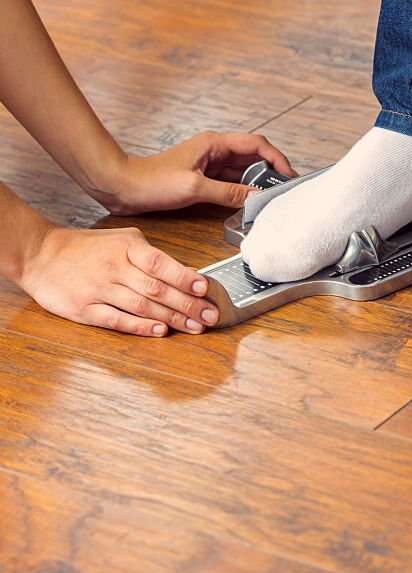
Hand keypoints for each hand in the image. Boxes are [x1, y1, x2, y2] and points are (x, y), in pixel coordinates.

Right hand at [20, 226, 218, 336]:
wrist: (40, 254)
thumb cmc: (87, 248)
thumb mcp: (122, 240)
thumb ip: (152, 256)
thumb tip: (187, 274)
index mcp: (127, 247)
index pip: (161, 263)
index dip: (184, 277)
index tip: (205, 288)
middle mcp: (115, 268)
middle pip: (157, 289)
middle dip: (188, 305)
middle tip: (210, 315)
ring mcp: (99, 289)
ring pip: (142, 307)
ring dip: (172, 318)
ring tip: (194, 326)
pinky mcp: (84, 309)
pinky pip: (117, 320)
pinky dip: (141, 327)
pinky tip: (160, 331)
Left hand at [99, 131, 295, 214]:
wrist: (122, 186)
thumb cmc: (150, 181)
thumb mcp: (194, 188)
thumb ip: (228, 193)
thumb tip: (256, 197)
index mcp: (214, 144)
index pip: (257, 145)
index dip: (276, 158)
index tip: (288, 174)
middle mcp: (214, 151)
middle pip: (253, 157)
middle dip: (271, 171)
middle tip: (285, 189)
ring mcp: (209, 165)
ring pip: (243, 171)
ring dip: (258, 182)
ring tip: (271, 197)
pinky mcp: (203, 178)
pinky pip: (231, 182)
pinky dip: (243, 191)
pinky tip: (249, 202)